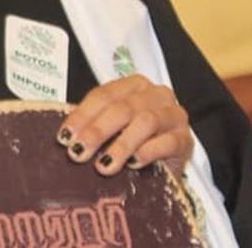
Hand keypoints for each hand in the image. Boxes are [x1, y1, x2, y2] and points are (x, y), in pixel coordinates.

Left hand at [56, 74, 192, 176]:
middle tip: (78, 153)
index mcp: (134, 85)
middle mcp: (156, 94)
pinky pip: (167, 143)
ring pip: (145, 122)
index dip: (82, 115)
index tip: (64, 137)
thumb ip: (93, 124)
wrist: (169, 159)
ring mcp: (174, 115)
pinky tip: (132, 164)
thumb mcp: (113, 127)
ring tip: (103, 165)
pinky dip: (147, 152)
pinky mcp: (186, 139)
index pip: (104, 95)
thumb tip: (65, 138)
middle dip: (97, 131)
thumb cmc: (134, 138)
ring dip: (120, 145)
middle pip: (122, 108)